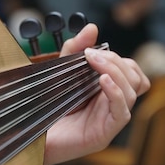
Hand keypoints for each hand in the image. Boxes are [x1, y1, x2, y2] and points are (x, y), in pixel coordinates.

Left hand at [44, 24, 149, 164]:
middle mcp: (112, 104)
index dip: (117, 58)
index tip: (91, 50)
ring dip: (115, 71)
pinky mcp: (104, 133)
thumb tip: (92, 27)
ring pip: (132, 91)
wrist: (29, 136)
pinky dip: (116, 92)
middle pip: (135, 77)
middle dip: (116, 61)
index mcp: (106, 90)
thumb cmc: (45, 107)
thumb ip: (75, 50)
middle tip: (92, 55)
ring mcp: (110, 119)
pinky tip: (103, 81)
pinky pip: (122, 112)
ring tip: (95, 63)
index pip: (130, 70)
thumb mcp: (61, 72)